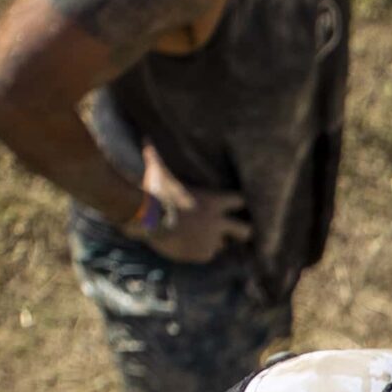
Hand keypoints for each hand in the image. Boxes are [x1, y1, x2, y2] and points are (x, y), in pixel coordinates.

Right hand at [135, 141, 249, 264]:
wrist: (149, 219)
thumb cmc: (155, 192)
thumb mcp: (159, 171)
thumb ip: (157, 158)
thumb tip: (145, 137)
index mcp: (214, 202)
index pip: (240, 201)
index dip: (238, 202)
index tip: (235, 203)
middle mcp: (218, 223)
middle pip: (246, 231)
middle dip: (242, 231)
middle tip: (236, 230)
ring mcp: (212, 241)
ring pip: (222, 244)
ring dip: (214, 241)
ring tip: (199, 235)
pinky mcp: (202, 254)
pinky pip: (206, 254)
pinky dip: (200, 251)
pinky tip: (187, 244)